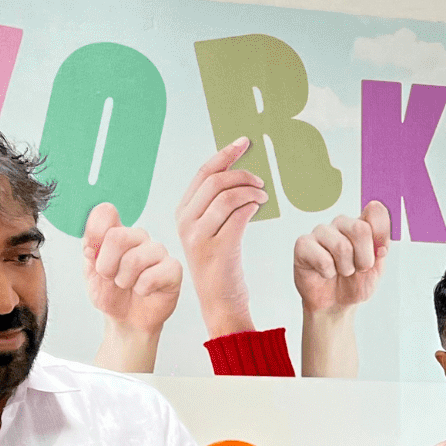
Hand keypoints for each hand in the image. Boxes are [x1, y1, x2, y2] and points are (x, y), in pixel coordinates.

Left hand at [83, 202, 182, 372]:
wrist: (126, 321)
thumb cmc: (110, 294)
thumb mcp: (90, 271)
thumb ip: (90, 249)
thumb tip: (92, 241)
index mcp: (117, 231)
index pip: (105, 213)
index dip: (94, 234)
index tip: (90, 253)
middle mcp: (139, 237)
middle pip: (117, 237)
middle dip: (107, 266)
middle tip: (110, 277)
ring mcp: (158, 252)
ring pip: (135, 258)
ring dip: (124, 280)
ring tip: (127, 286)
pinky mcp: (173, 270)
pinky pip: (154, 275)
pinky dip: (142, 289)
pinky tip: (144, 291)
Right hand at [175, 137, 267, 338]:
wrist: (220, 302)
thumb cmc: (221, 264)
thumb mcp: (212, 231)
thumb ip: (218, 205)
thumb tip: (239, 174)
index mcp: (182, 212)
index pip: (204, 173)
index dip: (225, 154)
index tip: (244, 143)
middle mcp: (186, 222)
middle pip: (216, 181)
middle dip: (242, 174)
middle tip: (261, 181)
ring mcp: (199, 236)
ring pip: (228, 196)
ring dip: (251, 191)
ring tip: (263, 197)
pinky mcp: (218, 249)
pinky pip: (238, 215)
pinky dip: (252, 206)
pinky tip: (259, 207)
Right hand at [293, 201, 390, 312]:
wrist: (335, 304)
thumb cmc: (354, 283)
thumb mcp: (377, 269)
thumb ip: (381, 249)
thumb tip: (380, 244)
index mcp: (361, 223)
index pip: (376, 211)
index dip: (382, 235)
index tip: (381, 253)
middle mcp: (341, 223)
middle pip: (360, 229)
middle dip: (364, 258)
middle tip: (359, 269)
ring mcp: (321, 232)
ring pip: (341, 246)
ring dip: (346, 268)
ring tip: (341, 272)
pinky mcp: (303, 244)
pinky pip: (322, 258)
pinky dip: (328, 272)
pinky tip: (325, 273)